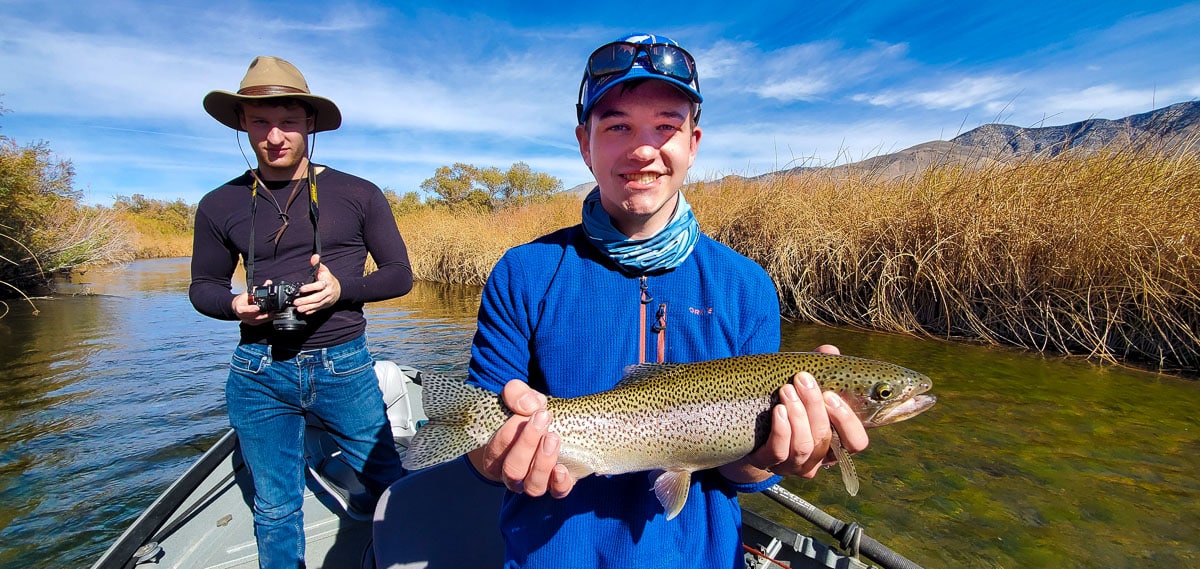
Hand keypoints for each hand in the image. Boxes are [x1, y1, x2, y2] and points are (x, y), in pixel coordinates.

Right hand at [232, 285, 270, 325]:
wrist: (237, 306)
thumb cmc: (242, 299)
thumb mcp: (249, 292)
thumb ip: (258, 288)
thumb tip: (268, 282)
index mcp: (240, 308)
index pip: (244, 310)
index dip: (251, 309)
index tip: (257, 308)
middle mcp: (243, 316)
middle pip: (254, 316)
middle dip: (264, 314)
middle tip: (272, 311)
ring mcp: (248, 321)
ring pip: (259, 320)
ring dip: (267, 317)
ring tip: (274, 313)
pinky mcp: (252, 323)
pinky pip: (261, 322)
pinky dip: (267, 318)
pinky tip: (272, 315)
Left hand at [294, 254, 340, 314]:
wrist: (339, 289)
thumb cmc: (329, 279)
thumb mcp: (324, 270)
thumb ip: (317, 264)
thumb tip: (314, 257)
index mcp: (327, 282)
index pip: (319, 285)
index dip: (310, 287)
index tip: (301, 289)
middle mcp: (327, 292)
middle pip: (317, 297)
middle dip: (306, 300)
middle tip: (297, 302)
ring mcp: (326, 299)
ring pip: (317, 304)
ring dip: (307, 307)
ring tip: (299, 308)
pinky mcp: (325, 305)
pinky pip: (318, 308)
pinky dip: (312, 311)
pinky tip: (305, 312)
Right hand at [466, 380, 576, 498]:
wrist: (541, 427)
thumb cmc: (524, 414)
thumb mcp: (517, 398)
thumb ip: (517, 394)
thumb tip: (530, 404)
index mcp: (495, 453)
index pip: (500, 445)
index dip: (514, 428)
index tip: (531, 410)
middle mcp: (510, 474)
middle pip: (513, 469)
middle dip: (528, 443)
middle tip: (544, 418)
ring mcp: (533, 482)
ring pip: (533, 485)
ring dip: (543, 463)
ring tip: (553, 438)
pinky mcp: (556, 484)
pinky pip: (557, 492)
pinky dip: (560, 483)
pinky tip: (563, 468)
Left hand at [719, 344, 869, 482]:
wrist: (748, 430)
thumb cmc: (784, 404)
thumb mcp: (803, 388)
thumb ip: (820, 370)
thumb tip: (830, 351)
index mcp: (833, 442)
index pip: (856, 443)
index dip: (847, 421)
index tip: (831, 395)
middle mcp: (816, 459)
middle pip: (824, 438)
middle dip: (814, 406)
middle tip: (803, 379)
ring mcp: (792, 465)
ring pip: (803, 447)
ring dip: (797, 416)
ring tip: (787, 390)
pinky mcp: (767, 464)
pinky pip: (778, 452)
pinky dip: (781, 430)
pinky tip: (777, 410)